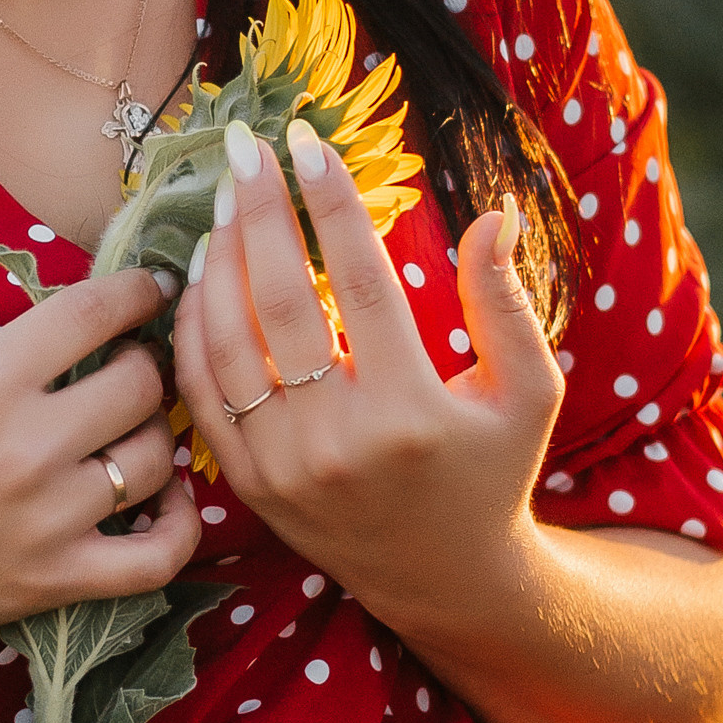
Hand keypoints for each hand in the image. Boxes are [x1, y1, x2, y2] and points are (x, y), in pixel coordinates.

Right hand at [0, 264, 200, 669]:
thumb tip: (40, 343)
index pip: (95, 313)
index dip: (136, 291)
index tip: (149, 289)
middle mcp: (26, 446)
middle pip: (141, 383)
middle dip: (143, 363)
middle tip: (129, 368)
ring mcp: (48, 518)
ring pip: (157, 458)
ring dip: (155, 434)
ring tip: (133, 430)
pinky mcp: (57, 581)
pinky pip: (158, 555)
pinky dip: (180, 524)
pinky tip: (169, 499)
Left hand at [168, 118, 564, 624]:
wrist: (447, 580)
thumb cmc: (493, 471)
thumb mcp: (528, 392)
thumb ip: (507, 303)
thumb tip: (489, 214)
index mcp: (411, 411)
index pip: (360, 282)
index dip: (331, 203)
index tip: (309, 141)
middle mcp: (339, 441)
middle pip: (281, 302)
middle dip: (258, 211)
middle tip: (246, 146)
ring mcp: (284, 468)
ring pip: (229, 344)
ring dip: (217, 260)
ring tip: (222, 197)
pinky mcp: (250, 485)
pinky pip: (203, 394)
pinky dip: (193, 329)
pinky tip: (202, 273)